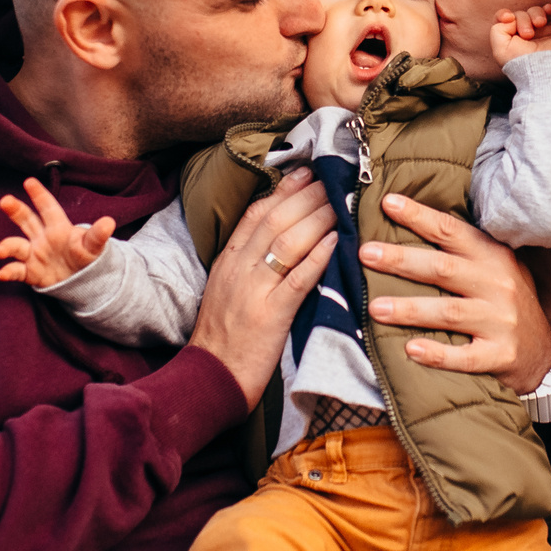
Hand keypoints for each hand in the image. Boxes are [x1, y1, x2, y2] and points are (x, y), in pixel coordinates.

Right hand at [0, 179, 115, 286]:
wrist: (84, 282)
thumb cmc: (87, 257)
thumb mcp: (93, 247)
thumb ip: (97, 236)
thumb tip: (109, 222)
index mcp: (58, 227)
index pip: (48, 208)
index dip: (40, 195)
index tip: (29, 181)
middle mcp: (42, 237)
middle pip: (26, 220)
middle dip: (16, 210)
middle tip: (5, 201)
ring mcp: (35, 254)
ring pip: (17, 246)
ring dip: (7, 246)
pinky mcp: (31, 272)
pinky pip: (17, 270)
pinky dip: (9, 271)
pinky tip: (2, 273)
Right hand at [191, 173, 336, 406]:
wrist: (209, 379)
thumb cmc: (223, 339)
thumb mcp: (227, 291)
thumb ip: (249, 265)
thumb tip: (280, 240)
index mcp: (228, 261)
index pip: (255, 214)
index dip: (283, 190)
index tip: (307, 172)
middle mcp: (239, 269)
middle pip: (275, 221)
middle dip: (307, 196)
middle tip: (333, 177)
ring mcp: (253, 291)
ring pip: (287, 243)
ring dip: (318, 218)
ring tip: (341, 202)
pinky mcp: (270, 316)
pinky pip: (297, 280)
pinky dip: (318, 258)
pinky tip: (336, 242)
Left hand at [358, 194, 550, 393]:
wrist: (543, 354)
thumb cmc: (507, 303)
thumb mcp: (496, 268)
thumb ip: (463, 251)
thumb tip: (410, 223)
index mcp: (493, 257)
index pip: (451, 231)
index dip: (419, 216)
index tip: (387, 203)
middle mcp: (498, 285)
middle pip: (443, 268)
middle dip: (402, 260)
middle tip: (366, 254)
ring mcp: (500, 321)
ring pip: (449, 312)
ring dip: (410, 309)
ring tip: (375, 307)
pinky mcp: (500, 354)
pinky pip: (465, 356)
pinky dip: (438, 354)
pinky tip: (411, 350)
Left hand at [490, 3, 550, 66]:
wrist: (544, 69)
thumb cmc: (520, 62)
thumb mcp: (500, 48)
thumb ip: (498, 29)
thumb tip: (511, 18)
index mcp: (509, 38)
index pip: (503, 19)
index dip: (503, 14)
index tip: (508, 18)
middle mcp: (523, 33)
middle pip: (519, 14)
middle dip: (522, 20)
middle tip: (528, 35)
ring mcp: (539, 30)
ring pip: (534, 11)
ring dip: (536, 14)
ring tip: (540, 24)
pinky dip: (549, 8)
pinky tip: (548, 11)